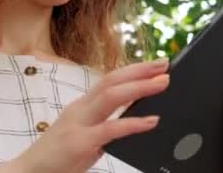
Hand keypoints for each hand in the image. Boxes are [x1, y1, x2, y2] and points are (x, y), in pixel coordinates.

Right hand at [0, 58, 169, 172]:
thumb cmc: (57, 157)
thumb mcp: (84, 135)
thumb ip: (105, 125)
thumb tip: (135, 118)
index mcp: (81, 106)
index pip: (109, 80)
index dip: (133, 70)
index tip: (155, 65)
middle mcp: (79, 109)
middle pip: (111, 81)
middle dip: (139, 71)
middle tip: (164, 66)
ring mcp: (78, 124)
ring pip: (111, 97)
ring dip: (139, 88)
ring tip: (162, 84)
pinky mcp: (79, 143)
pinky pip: (110, 129)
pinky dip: (133, 123)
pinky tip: (151, 121)